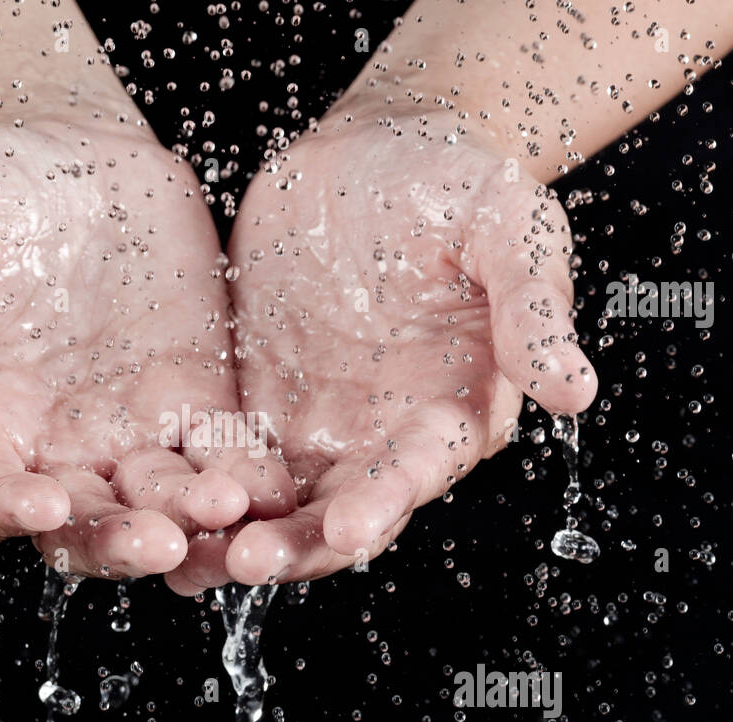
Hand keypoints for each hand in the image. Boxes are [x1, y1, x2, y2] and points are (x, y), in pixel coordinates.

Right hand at [0, 118, 277, 582]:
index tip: (39, 501)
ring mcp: (128, 439)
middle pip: (84, 527)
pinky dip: (247, 479)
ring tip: (227, 508)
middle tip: (158, 537)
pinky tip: (275, 484)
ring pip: (162, 508)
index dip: (8, 508)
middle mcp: (54, 452)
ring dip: (195, 523)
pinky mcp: (194, 413)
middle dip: (118, 536)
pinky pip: (223, 460)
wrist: (72, 157)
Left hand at [223, 107, 597, 583]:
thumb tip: (578, 392)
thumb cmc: (460, 185)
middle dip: (296, 543)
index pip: (418, 471)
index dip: (383, 502)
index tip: (345, 525)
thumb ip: (533, 311)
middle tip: (246, 561)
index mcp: (450, 411)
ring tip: (188, 560)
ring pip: (276, 504)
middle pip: (338, 511)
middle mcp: (383, 437)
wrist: (380, 149)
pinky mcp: (259, 405)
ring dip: (236, 536)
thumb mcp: (510, 230)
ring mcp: (318, 427)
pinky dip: (196, 491)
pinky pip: (225, 461)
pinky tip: (154, 513)